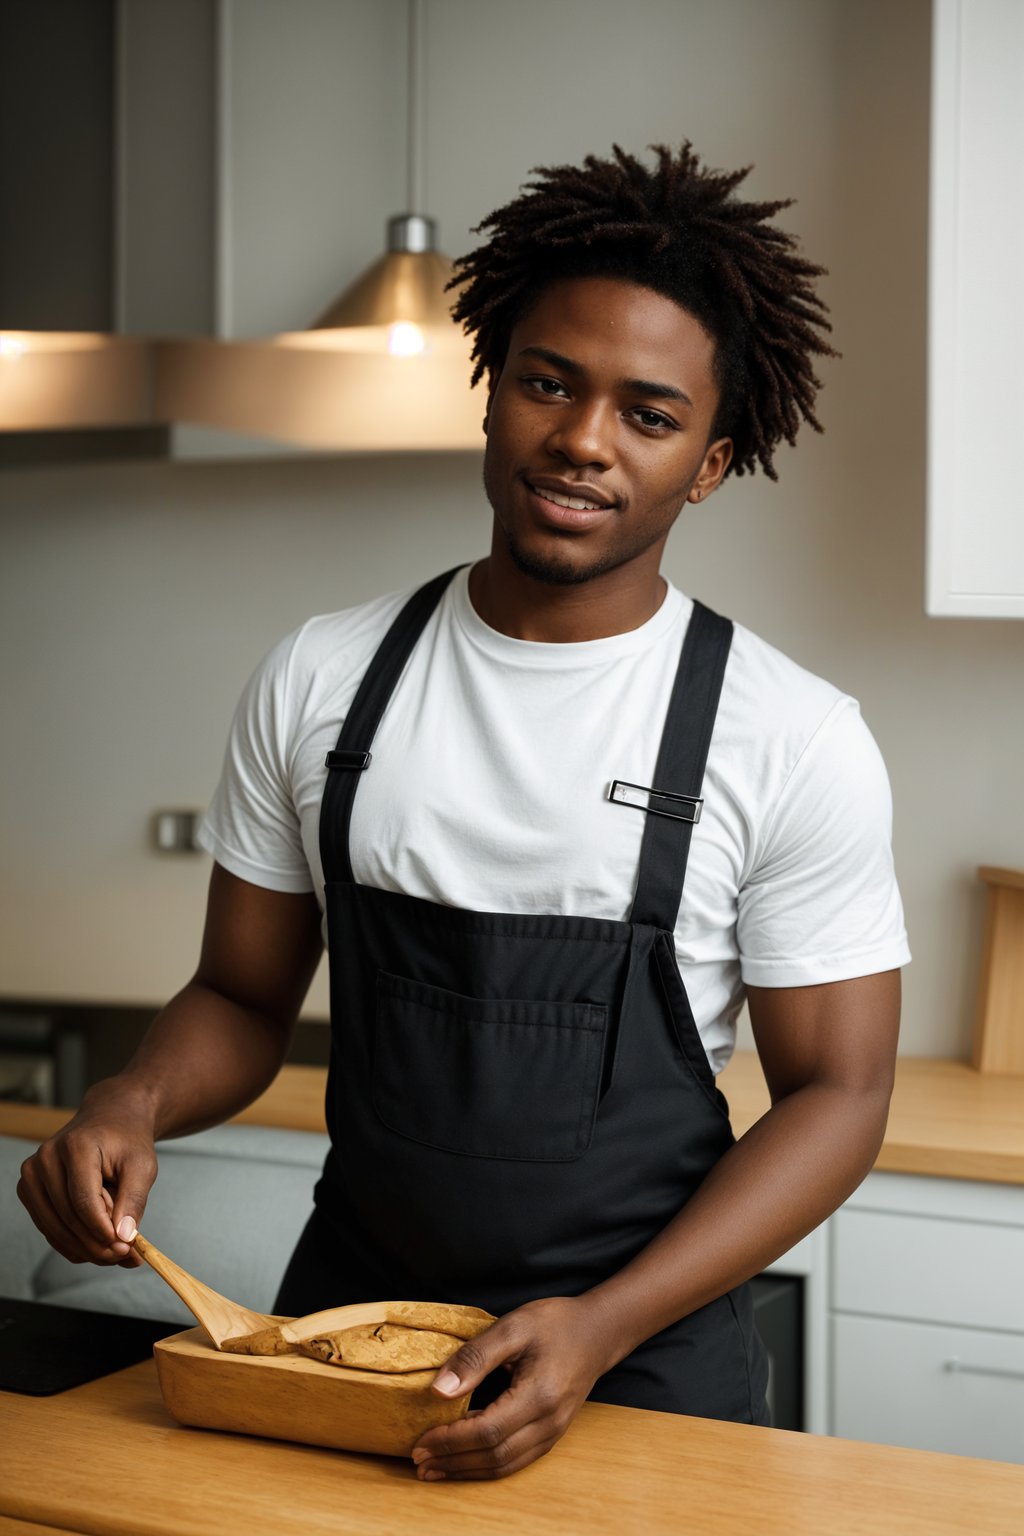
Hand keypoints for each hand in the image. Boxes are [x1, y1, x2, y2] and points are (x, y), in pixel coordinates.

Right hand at [16, 1081, 158, 1267]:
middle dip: (98, 1244)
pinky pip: (49, 1227)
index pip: (83, 1200)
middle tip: (126, 1257)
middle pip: (67, 1218)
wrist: (110, 1119)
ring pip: (55, 1228)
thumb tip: (123, 1237)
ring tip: (117, 1253)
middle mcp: (46, 1158)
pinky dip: (73, 1242)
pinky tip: (97, 1246)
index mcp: (75, 1146)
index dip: (103, 1229)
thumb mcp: (143, 1165)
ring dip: (86, 1248)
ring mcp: (32, 1174)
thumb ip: (133, 1200)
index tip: (126, 1247)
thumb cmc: (128, 1140)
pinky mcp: (29, 1189)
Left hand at [410, 1294, 618, 1480]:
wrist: (598, 1332)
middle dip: (452, 1461)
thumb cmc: (555, 1324)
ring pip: (504, 1466)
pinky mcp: (551, 1435)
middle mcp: (549, 1422)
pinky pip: (515, 1461)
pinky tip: (465, 1460)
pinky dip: (486, 1466)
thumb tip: (437, 1390)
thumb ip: (475, 1356)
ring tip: (434, 1468)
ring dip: (466, 1470)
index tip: (420, 1441)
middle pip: (494, 1456)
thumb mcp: (513, 1327)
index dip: (450, 1441)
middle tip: (418, 1461)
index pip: (487, 1431)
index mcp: (539, 1395)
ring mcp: (553, 1433)